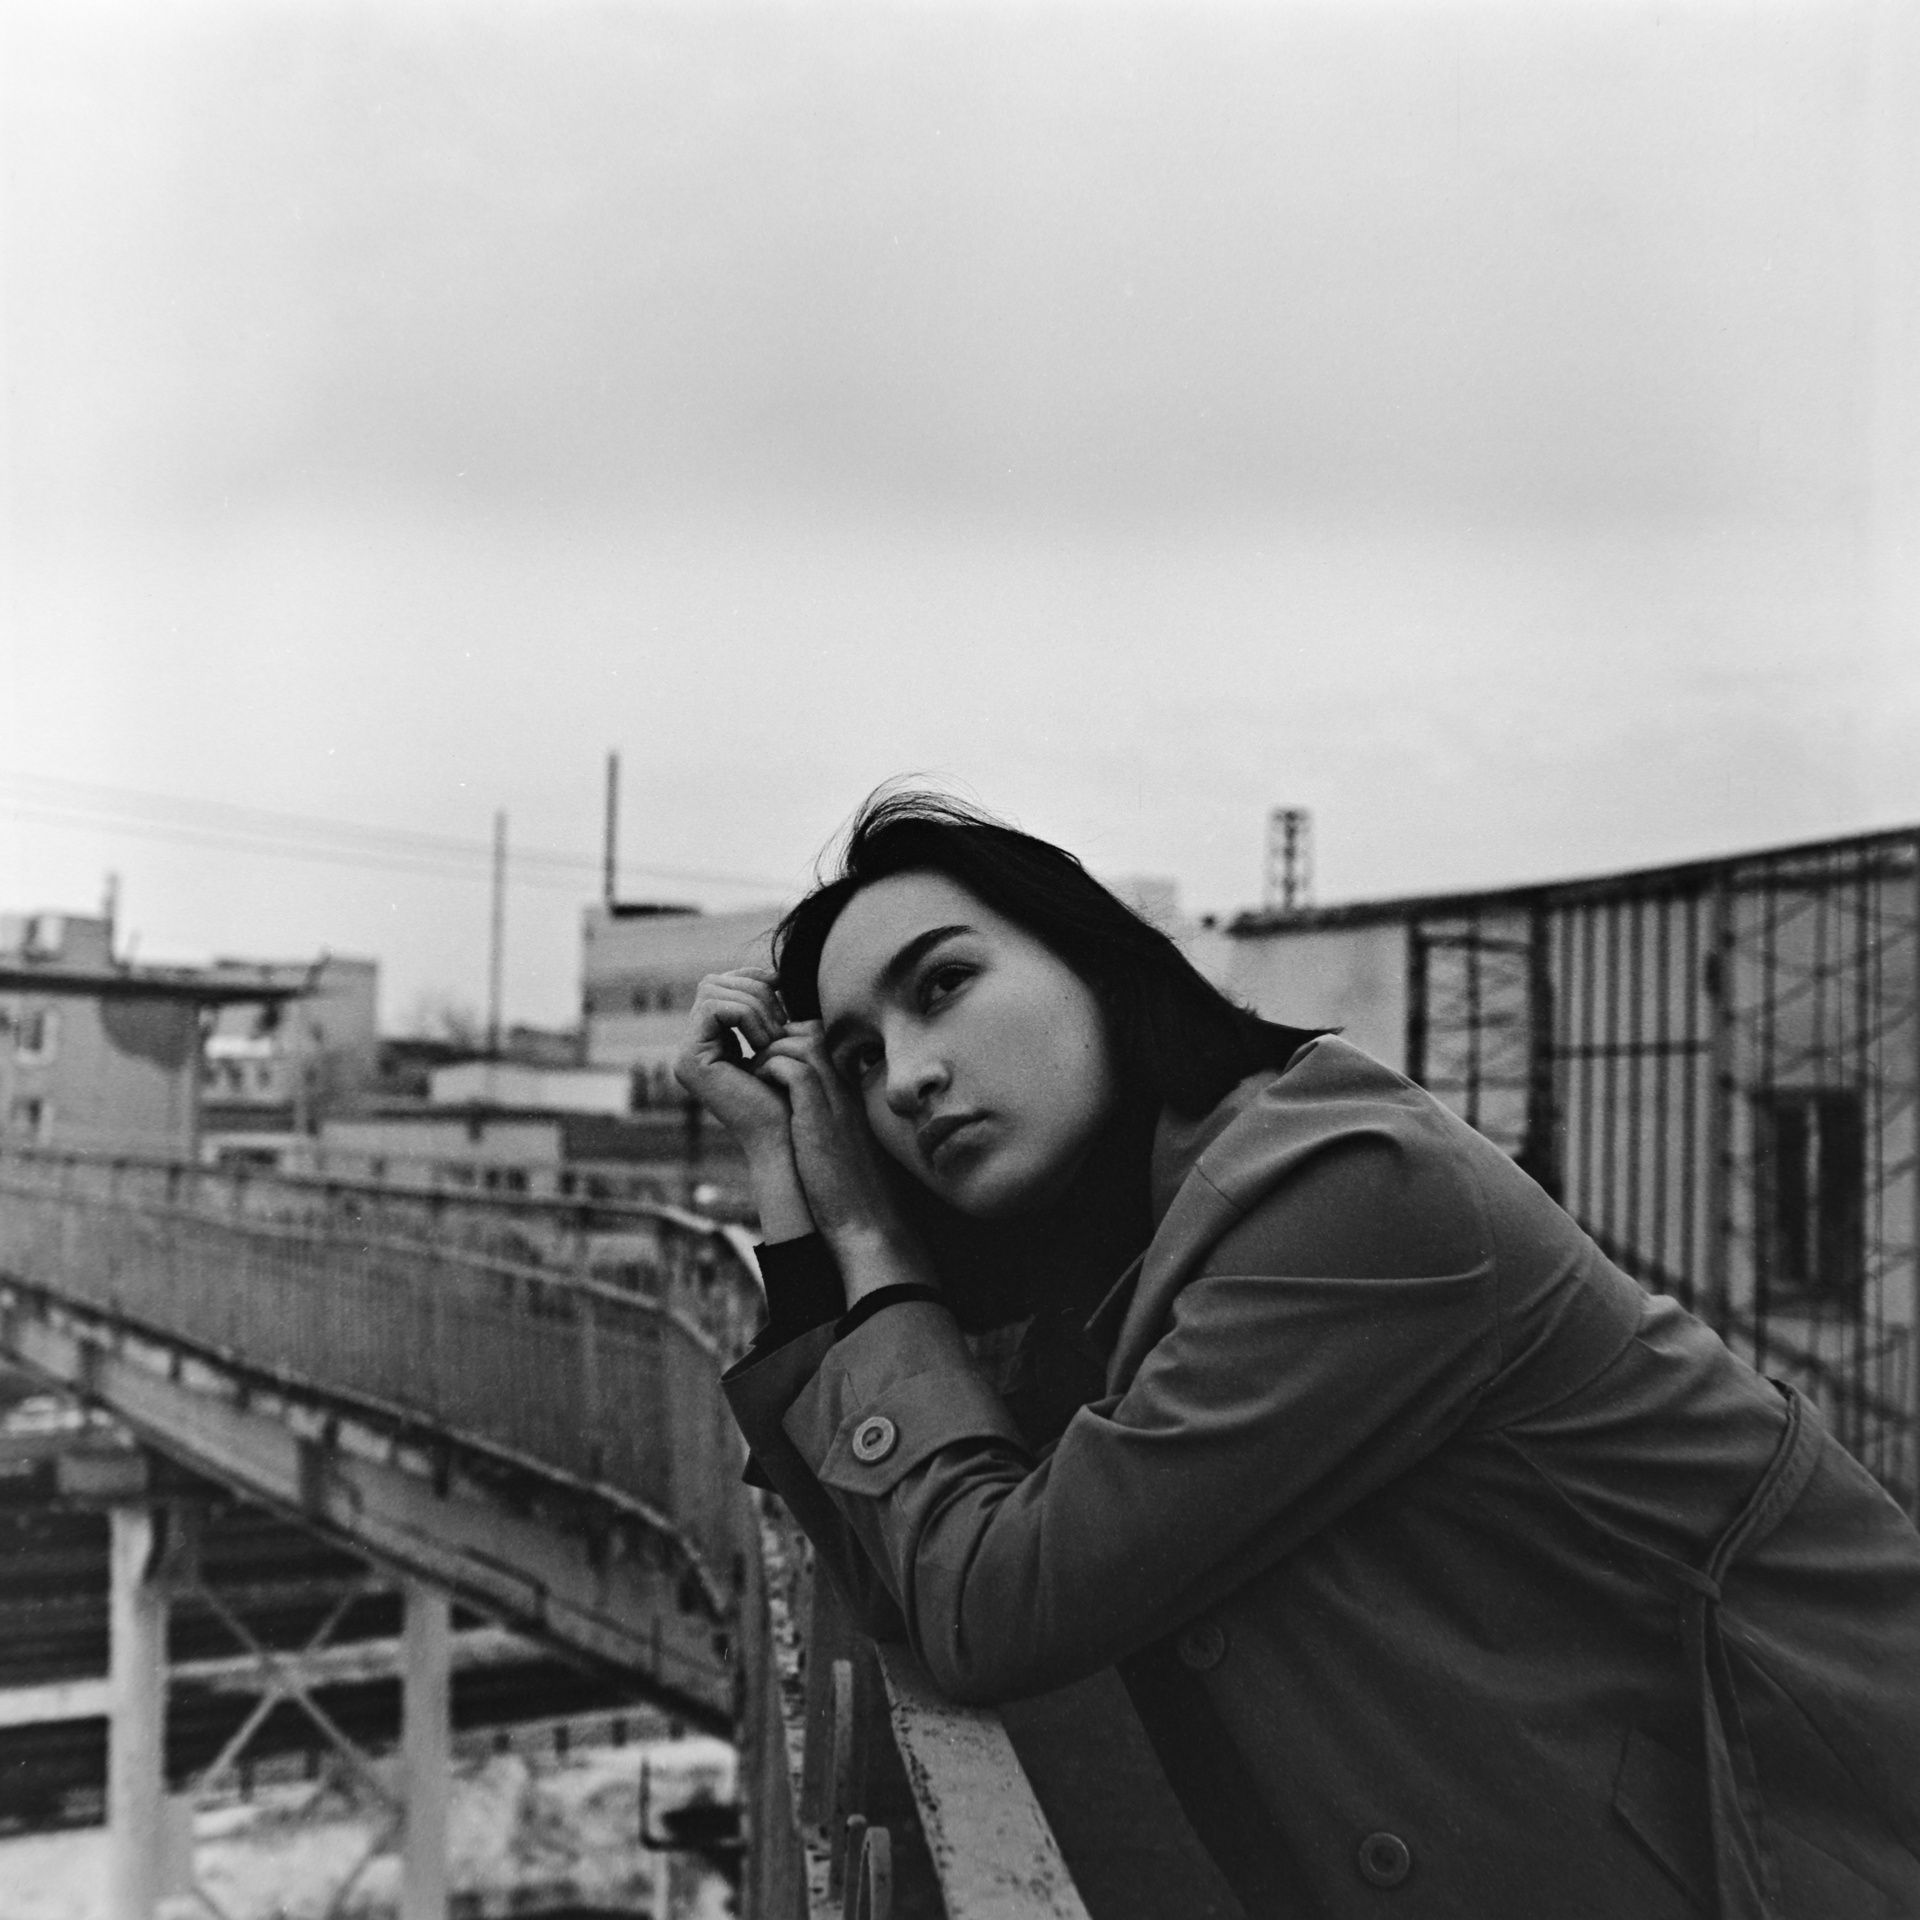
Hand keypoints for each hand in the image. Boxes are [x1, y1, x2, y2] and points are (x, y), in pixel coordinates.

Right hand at [673, 968, 795, 1154]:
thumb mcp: (781, 1039)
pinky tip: (765, 1044)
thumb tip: (773, 972)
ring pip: (714, 990)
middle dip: (755, 990)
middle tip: (782, 1024)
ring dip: (755, 1006)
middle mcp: (691, 1045)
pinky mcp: (688, 1060)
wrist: (787, 1135)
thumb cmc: (791, 1092)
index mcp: (710, 1040)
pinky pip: (715, 1008)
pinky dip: (747, 1017)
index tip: (783, 987)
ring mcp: (685, 1054)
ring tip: (776, 1038)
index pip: (722, 983)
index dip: (753, 977)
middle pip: (714, 981)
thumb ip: (767, 1008)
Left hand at [754, 1023, 932, 1299]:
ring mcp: (836, 1093)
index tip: (763, 1064)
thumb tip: (777, 1083)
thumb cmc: (839, 1178)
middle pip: (805, 1029)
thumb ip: (812, 1102)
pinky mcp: (821, 1111)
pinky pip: (792, 1068)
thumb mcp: (829, 1129)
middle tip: (754, 1068)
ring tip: (756, 1080)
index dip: (782, 1042)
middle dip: (772, 1042)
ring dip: (767, 1056)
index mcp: (847, 1081)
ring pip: (797, 1041)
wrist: (861, 1215)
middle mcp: (845, 1080)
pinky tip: (762, 1091)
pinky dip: (769, 1072)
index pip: (813, 1033)